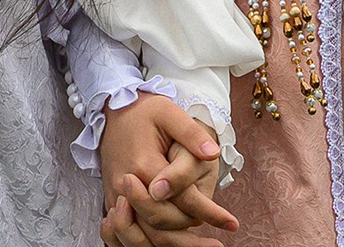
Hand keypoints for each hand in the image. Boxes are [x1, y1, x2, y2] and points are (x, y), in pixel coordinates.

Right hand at [99, 92, 233, 245]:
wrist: (112, 110)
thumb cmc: (144, 111)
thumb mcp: (170, 113)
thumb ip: (192, 134)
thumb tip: (212, 153)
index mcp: (145, 164)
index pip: (180, 199)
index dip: (208, 212)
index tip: (231, 223)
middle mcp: (127, 186)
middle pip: (162, 223)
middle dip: (190, 237)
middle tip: (218, 243)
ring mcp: (117, 196)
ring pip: (145, 234)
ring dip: (174, 244)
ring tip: (202, 246)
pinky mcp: (113, 201)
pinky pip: (130, 232)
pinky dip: (151, 242)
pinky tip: (173, 241)